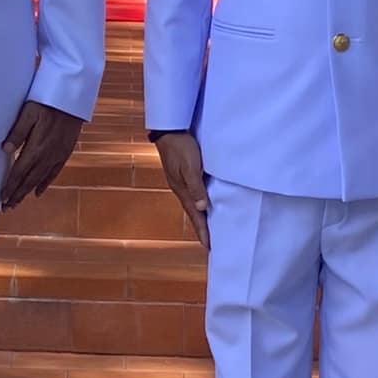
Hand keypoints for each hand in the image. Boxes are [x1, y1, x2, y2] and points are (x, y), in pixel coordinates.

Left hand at [0, 101, 83, 208]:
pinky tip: (38, 192)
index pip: (19, 172)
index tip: (2, 198)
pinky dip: (45, 184)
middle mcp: (47, 156)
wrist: (72, 99)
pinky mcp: (64, 153)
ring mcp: (57, 156)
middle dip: (17, 195)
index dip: (10, 186)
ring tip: (17, 202)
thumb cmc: (48, 102)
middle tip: (7, 208)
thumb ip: (18, 131)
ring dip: (28, 192)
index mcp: (36, 148)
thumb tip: (5, 149)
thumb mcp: (29, 112)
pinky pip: (54, 173)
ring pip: (40, 179)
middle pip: (29, 180)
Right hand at [153, 131, 209, 249]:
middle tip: (210, 244)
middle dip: (201, 229)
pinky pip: (194, 195)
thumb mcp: (190, 166)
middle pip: (193, 214)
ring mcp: (181, 183)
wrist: (168, 130)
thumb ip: (196, 186)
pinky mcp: (183, 175)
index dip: (202, 231)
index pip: (195, 216)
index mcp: (182, 190)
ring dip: (201, 217)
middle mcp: (181, 190)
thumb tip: (202, 207)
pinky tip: (204, 204)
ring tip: (208, 228)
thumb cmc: (180, 146)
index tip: (209, 247)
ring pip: (193, 205)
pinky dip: (200, 204)